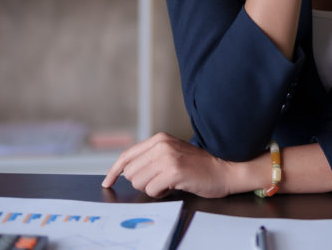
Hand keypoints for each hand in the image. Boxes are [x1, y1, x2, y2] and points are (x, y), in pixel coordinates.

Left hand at [101, 133, 233, 197]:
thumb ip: (151, 157)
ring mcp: (167, 157)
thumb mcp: (172, 153)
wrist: (224, 169)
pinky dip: (161, 193)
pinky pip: (152, 190)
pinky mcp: (173, 171)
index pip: (127, 155)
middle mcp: (161, 145)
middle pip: (131, 173)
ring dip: (152, 188)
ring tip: (169, 182)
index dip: (114, 171)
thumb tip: (125, 171)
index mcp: (159, 139)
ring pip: (139, 183)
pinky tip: (174, 186)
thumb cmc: (198, 165)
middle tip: (161, 180)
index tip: (107, 181)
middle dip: (142, 182)